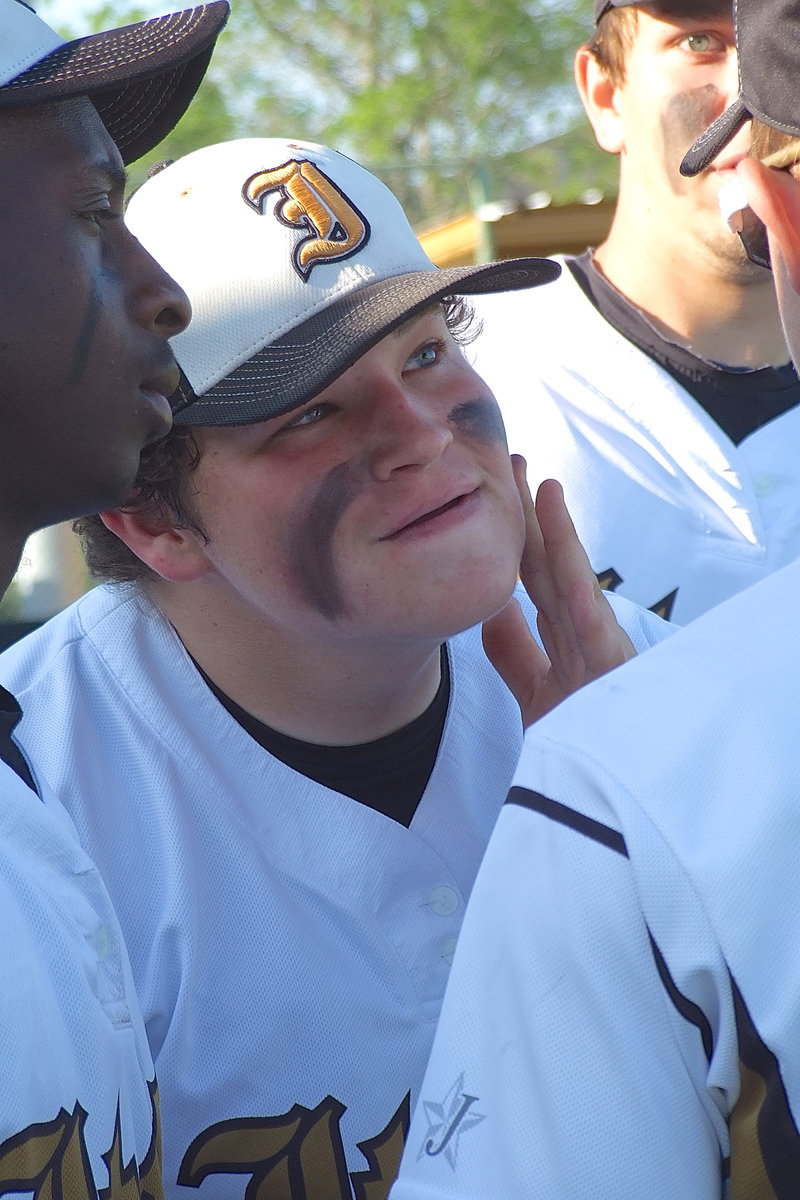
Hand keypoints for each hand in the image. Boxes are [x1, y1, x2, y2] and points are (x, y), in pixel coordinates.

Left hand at [482, 456, 635, 726]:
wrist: (608, 796)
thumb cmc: (581, 748)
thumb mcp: (535, 695)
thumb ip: (515, 654)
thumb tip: (492, 606)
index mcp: (565, 640)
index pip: (533, 579)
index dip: (513, 539)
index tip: (492, 499)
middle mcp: (582, 634)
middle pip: (547, 564)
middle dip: (526, 516)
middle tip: (508, 464)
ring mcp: (598, 644)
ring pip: (567, 572)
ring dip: (550, 525)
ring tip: (535, 479)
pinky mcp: (610, 660)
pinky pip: (586, 603)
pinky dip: (573, 563)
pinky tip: (560, 525)